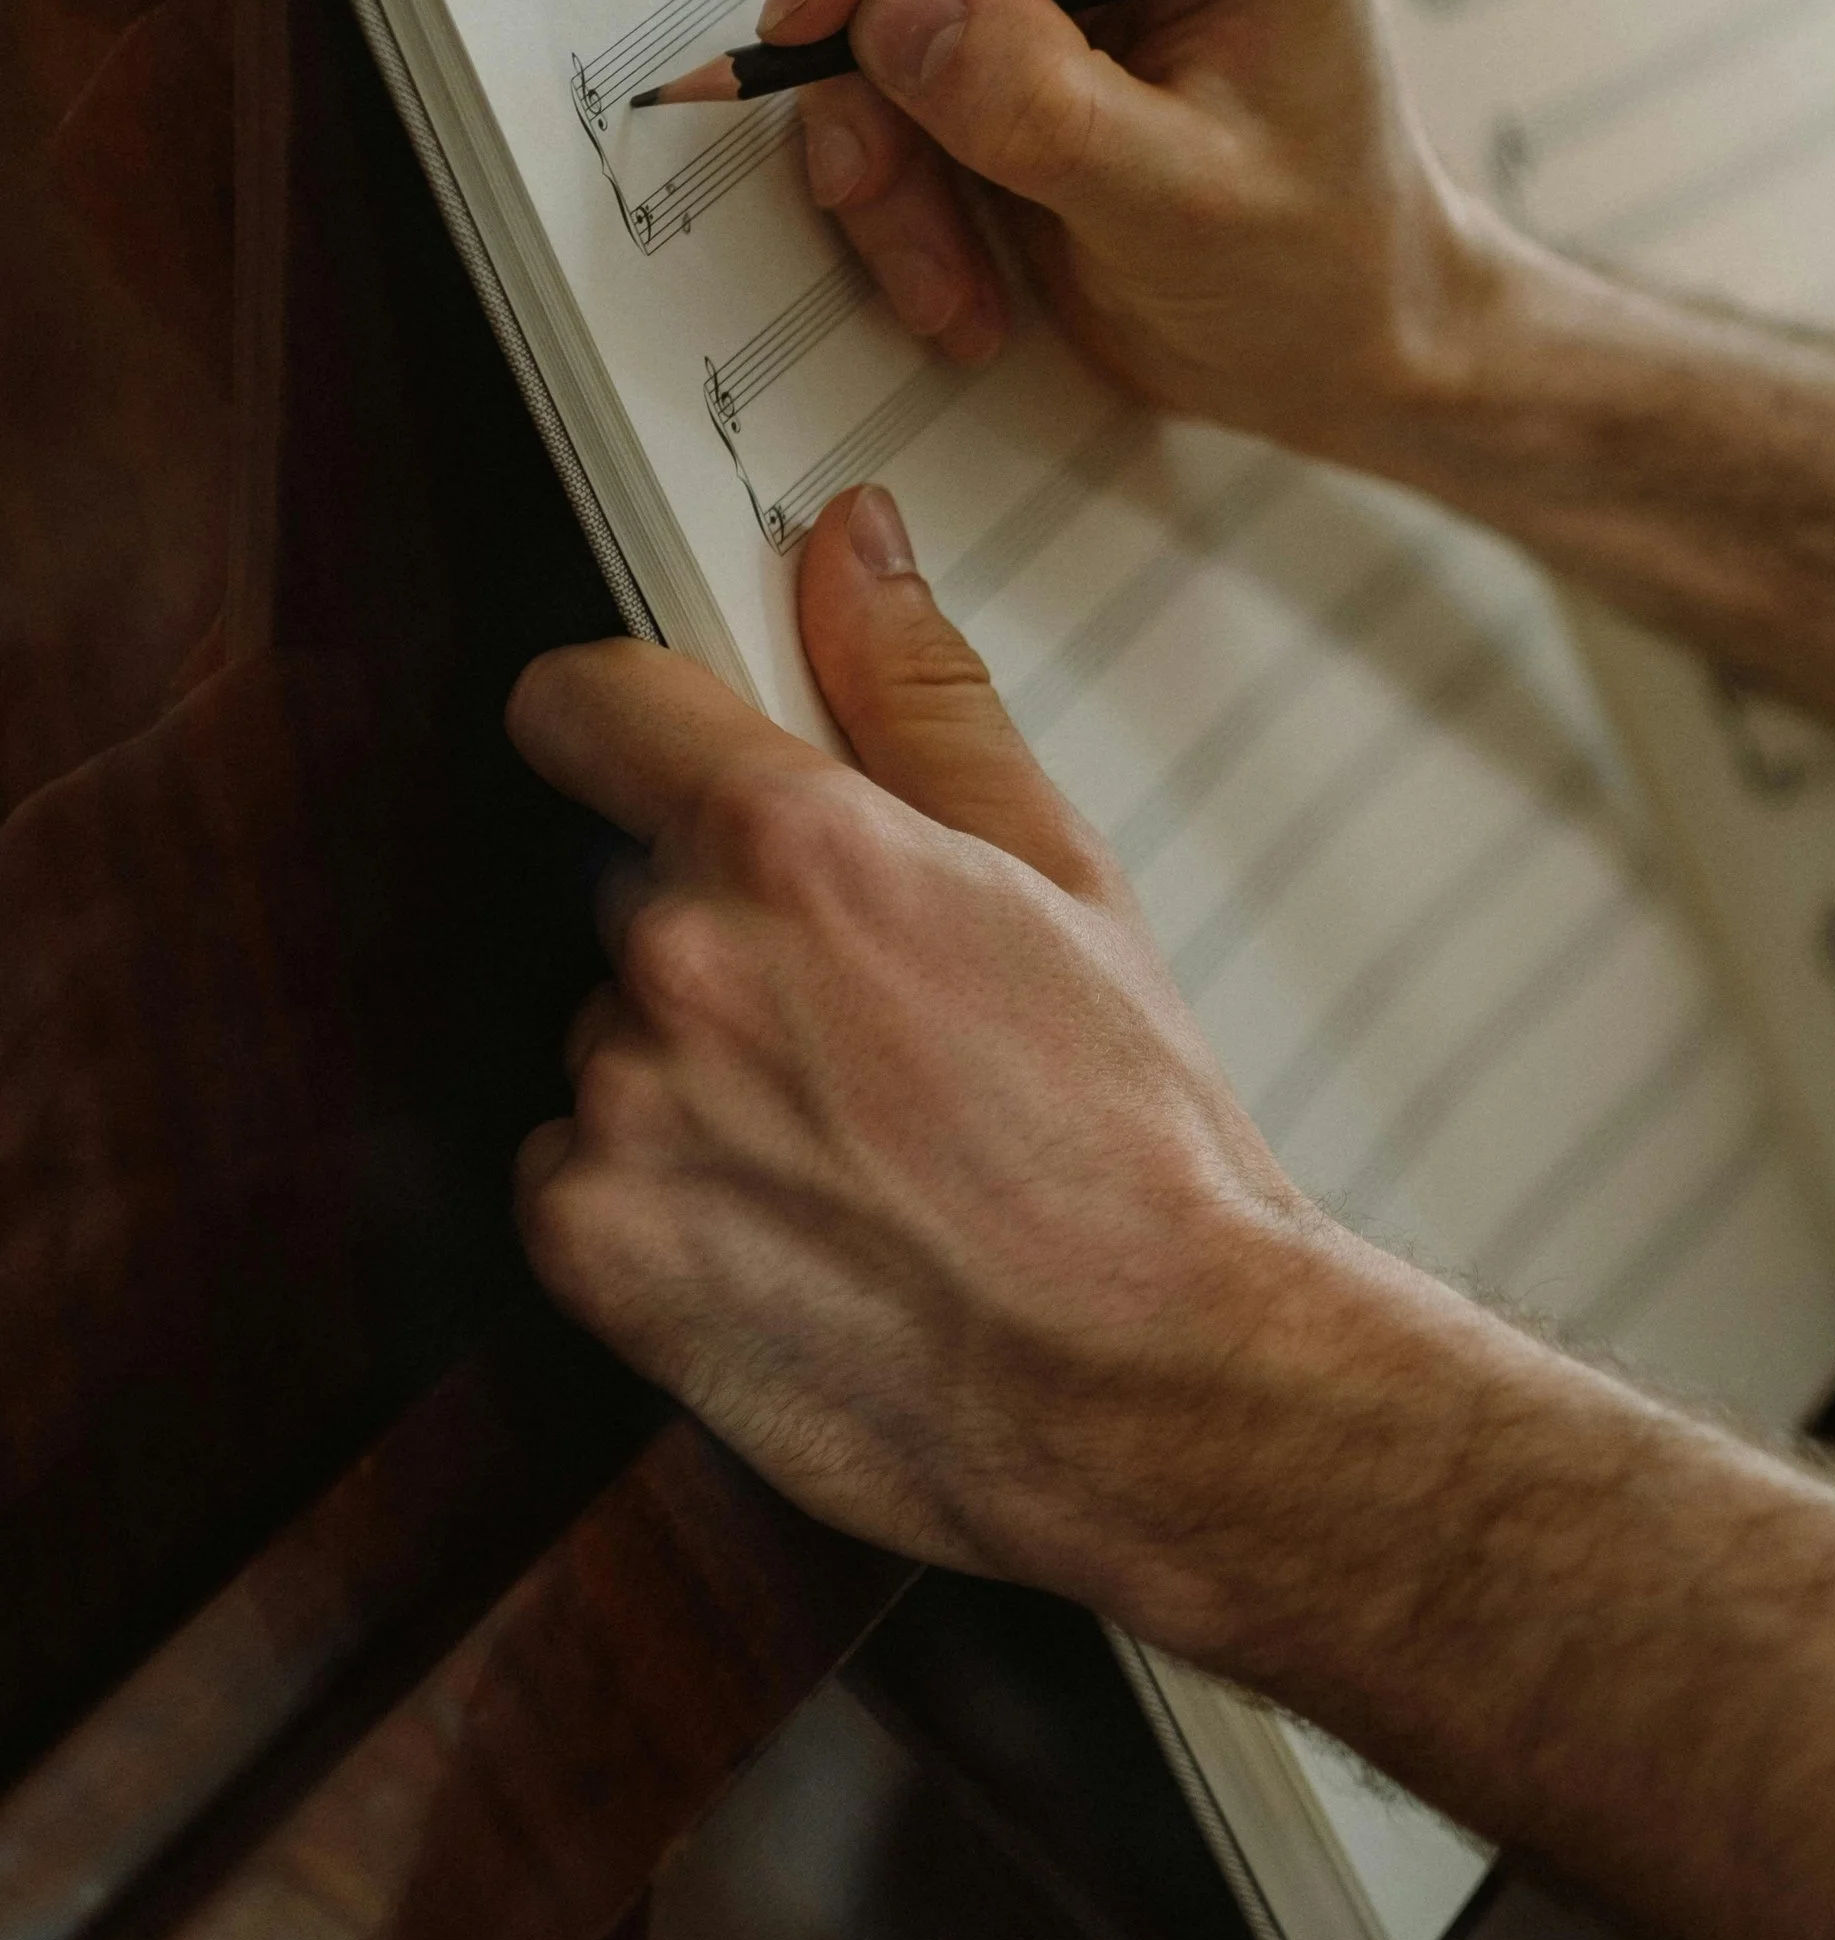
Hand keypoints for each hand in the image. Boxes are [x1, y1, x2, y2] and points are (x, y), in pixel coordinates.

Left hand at [504, 482, 1334, 1632]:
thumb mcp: (1061, 876)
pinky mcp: (593, 1245)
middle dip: (728, 936)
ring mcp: (624, 1112)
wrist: (1155, 1390)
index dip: (626, 717)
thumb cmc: (1136, 1146)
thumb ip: (921, 695)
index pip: (591, 703)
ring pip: (617, 1039)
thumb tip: (851, 548)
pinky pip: (576, 1173)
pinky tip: (798, 1228)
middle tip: (871, 1027)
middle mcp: (687, 965)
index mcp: (799, 850)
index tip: (655, 747)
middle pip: (632, 891)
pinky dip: (659, 1198)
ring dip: (696, 1075)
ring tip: (857, 1149)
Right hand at [758, 0, 1511, 454]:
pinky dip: (898, 172)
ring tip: (943, 277)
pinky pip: (894, 60)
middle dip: (877, 52)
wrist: (1342, 345)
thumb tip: (903, 16)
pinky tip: (957, 271)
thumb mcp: (1189, 204)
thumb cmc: (1324, 267)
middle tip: (874, 186)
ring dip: (882, 141)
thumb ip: (1045, 108)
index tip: (821, 18)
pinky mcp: (1027, 15)